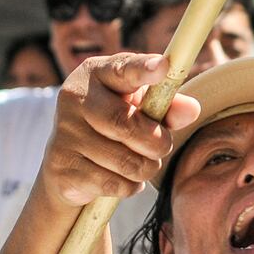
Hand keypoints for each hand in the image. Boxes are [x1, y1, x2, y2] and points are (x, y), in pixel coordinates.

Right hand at [44, 53, 201, 205]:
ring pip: (125, 160)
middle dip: (156, 141)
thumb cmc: (114, 121)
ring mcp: (64, 133)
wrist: (67, 162)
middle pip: (125, 123)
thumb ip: (167, 106)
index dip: (143, 69)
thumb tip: (192, 109)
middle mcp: (74, 98)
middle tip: (163, 146)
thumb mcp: (141, 107)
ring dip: (146, 167)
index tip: (162, 67)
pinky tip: (124, 178)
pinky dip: (130, 186)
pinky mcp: (62, 168)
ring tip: (144, 163)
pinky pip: (113, 184)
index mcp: (97, 73)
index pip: (123, 69)